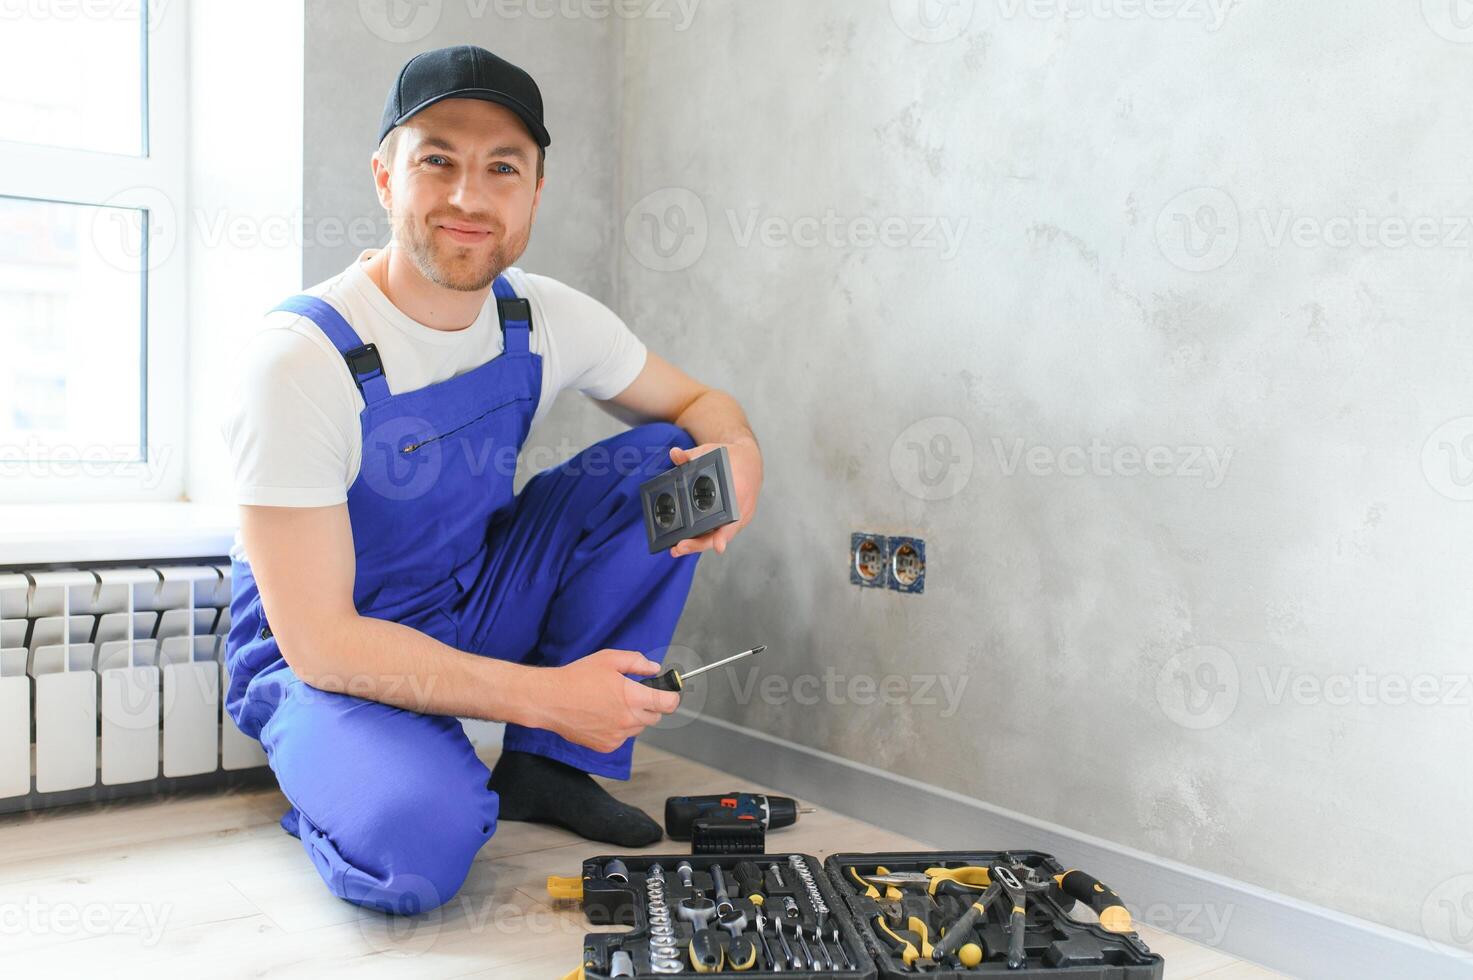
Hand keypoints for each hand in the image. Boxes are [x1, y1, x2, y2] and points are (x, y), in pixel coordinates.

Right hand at [530, 649, 680, 754]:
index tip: (666, 692)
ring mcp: (617, 735)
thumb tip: (654, 668)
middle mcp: (628, 719)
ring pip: (638, 728)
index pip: (669, 703)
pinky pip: (622, 738)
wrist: (550, 700)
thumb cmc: (577, 677)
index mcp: (632, 697)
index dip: (670, 696)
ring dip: (633, 718)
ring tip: (612, 704)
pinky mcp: (606, 746)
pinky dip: (618, 729)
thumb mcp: (609, 659)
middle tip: (632, 694)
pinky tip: (602, 716)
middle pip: (655, 716)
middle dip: (650, 705)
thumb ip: (636, 662)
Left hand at [668, 438, 762, 556]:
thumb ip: (690, 456)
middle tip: (679, 547)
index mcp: (739, 492)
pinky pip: (720, 533)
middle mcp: (742, 509)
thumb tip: (674, 453)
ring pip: (720, 536)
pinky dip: (704, 538)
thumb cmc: (732, 458)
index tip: (718, 546)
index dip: (724, 535)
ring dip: (699, 544)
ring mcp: (739, 518)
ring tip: (678, 548)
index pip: (733, 517)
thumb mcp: (711, 452)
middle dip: (700, 544)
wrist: (749, 461)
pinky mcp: (734, 522)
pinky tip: (687, 542)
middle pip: (723, 534)